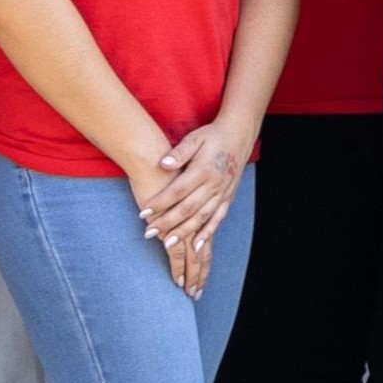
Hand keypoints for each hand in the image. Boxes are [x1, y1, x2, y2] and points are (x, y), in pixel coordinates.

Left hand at [139, 121, 250, 298]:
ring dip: (184, 232)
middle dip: (167, 222)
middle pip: (188, 208)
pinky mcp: (227, 198)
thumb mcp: (195, 138)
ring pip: (201, 217)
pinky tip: (196, 246)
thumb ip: (180, 152)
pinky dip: (207, 234)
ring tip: (167, 244)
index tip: (143, 213)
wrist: (239, 135)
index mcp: (203, 169)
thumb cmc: (212, 136)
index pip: (178, 190)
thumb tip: (163, 164)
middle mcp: (214, 184)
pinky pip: (217, 219)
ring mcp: (222, 193)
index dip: (160, 202)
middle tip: (148, 233)